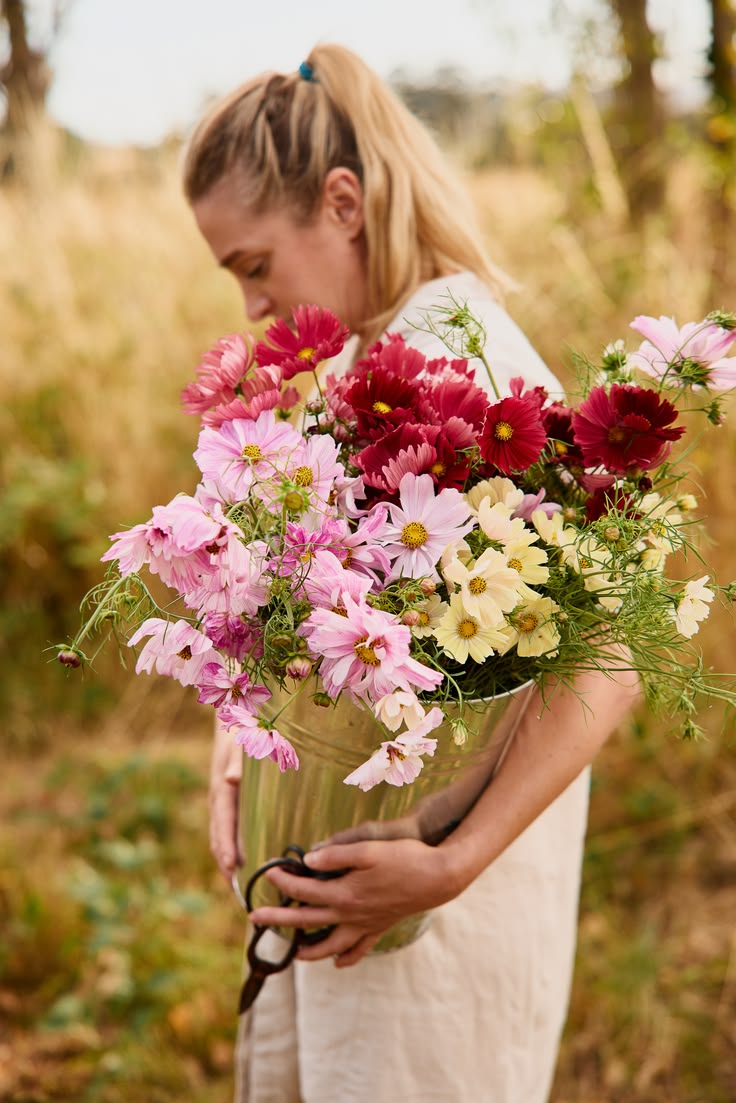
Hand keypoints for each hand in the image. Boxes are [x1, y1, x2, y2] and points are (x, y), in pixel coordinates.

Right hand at [209, 723, 243, 880]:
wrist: (234, 714)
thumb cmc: (244, 728)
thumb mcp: (244, 739)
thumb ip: (239, 759)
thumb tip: (232, 779)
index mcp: (222, 789)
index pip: (222, 823)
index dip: (226, 847)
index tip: (231, 869)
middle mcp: (220, 798)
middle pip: (219, 838)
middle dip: (227, 866)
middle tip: (241, 892)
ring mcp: (223, 800)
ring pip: (222, 837)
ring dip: (230, 861)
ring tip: (244, 886)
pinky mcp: (231, 800)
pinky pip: (230, 828)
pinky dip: (235, 848)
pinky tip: (248, 860)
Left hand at [248, 837, 461, 967]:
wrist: (439, 877)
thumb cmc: (405, 858)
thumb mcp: (369, 849)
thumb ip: (337, 855)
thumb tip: (309, 861)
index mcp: (344, 894)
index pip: (304, 890)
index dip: (284, 880)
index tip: (269, 872)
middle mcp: (351, 915)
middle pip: (307, 922)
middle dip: (279, 920)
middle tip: (254, 919)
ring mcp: (365, 925)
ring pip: (330, 946)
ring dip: (309, 950)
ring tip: (293, 952)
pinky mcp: (380, 927)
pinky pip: (359, 949)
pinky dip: (346, 957)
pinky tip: (337, 962)